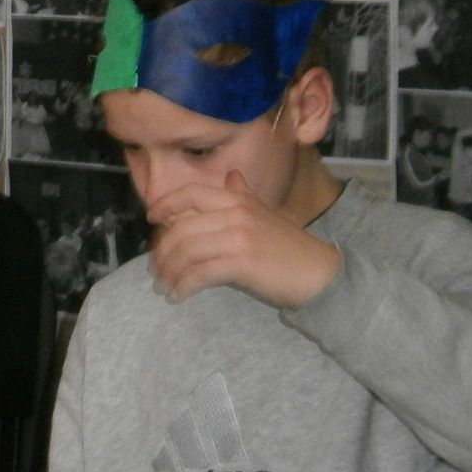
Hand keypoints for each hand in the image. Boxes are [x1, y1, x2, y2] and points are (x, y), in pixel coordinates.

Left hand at [144, 171, 339, 308]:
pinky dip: (184, 286)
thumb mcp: (265, 213)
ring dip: (169, 272)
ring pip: (187, 251)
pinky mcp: (242, 263)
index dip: (167, 203)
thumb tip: (231, 176)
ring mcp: (239, 237)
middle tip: (156, 270)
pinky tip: (178, 296)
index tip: (151, 218)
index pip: (192, 193)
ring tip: (164, 287)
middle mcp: (236, 213)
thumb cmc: (290, 247)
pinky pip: (200, 273)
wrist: (320, 273)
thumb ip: (244, 196)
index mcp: (239, 199)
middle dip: (162, 251)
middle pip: (182, 228)